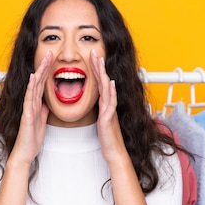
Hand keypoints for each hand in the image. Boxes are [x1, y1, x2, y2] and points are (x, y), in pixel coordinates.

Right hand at [11, 51, 51, 165]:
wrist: (25, 152)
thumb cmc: (32, 138)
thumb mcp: (42, 121)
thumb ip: (43, 110)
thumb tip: (47, 102)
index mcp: (37, 103)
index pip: (43, 83)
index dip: (48, 71)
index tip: (54, 59)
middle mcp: (31, 102)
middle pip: (39, 80)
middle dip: (45, 66)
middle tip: (51, 52)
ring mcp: (28, 107)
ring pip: (35, 85)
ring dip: (40, 71)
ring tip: (46, 59)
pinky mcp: (27, 114)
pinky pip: (30, 98)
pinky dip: (32, 87)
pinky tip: (34, 77)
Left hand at [89, 49, 126, 163]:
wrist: (114, 152)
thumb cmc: (108, 139)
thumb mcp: (101, 121)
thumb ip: (100, 110)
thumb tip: (98, 104)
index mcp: (104, 104)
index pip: (99, 83)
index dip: (95, 70)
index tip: (90, 57)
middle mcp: (108, 105)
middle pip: (103, 81)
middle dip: (98, 66)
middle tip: (93, 52)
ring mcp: (110, 110)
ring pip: (107, 88)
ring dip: (103, 74)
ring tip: (99, 61)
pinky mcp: (109, 118)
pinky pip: (111, 102)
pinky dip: (111, 92)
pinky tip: (110, 83)